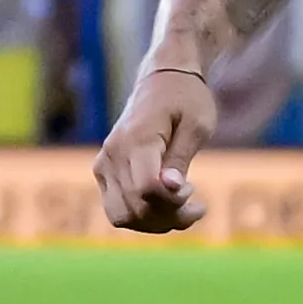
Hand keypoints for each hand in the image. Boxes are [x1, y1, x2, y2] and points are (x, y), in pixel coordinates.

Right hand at [93, 64, 217, 231]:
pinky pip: (117, 209)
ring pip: (121, 216)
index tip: (194, 189)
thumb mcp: (198, 125)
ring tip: (184, 209)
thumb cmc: (187, 100)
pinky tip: (168, 206)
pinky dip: (143, 217)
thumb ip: (182, 158)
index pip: (148, 189)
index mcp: (137, 139)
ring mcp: (104, 165)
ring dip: (155, 223)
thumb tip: (170, 189)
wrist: (162, 80)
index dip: (174, 201)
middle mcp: (113, 155)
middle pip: (135, 208)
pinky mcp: (104, 172)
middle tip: (198, 206)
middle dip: (170, 217)